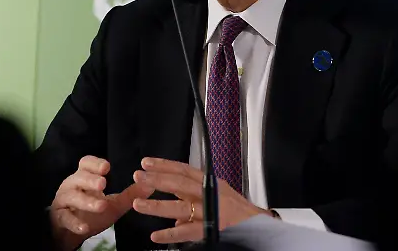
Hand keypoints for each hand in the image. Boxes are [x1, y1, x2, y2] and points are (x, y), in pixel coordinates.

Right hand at [49, 155, 154, 250]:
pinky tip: (84, 227)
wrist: (70, 232)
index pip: (86, 163)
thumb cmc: (92, 212)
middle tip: (103, 183)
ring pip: (72, 197)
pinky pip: (65, 218)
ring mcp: (64, 201)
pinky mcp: (59, 218)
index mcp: (85, 178)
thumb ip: (131, 194)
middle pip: (78, 177)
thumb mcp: (114, 203)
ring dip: (87, 201)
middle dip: (91, 180)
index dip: (95, 163)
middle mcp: (72, 185)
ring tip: (101, 205)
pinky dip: (74, 222)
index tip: (107, 167)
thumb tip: (153, 184)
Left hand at [131, 157, 273, 243]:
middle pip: (180, 184)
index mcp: (210, 183)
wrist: (258, 225)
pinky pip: (188, 232)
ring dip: (158, 205)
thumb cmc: (237, 209)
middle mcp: (210, 193)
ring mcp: (211, 211)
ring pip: (181, 207)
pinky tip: (156, 235)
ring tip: (139, 204)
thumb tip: (174, 207)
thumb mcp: (216, 196)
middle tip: (138, 177)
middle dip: (158, 180)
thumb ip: (193, 198)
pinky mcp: (212, 229)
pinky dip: (171, 234)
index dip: (165, 165)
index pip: (184, 170)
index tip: (146, 162)